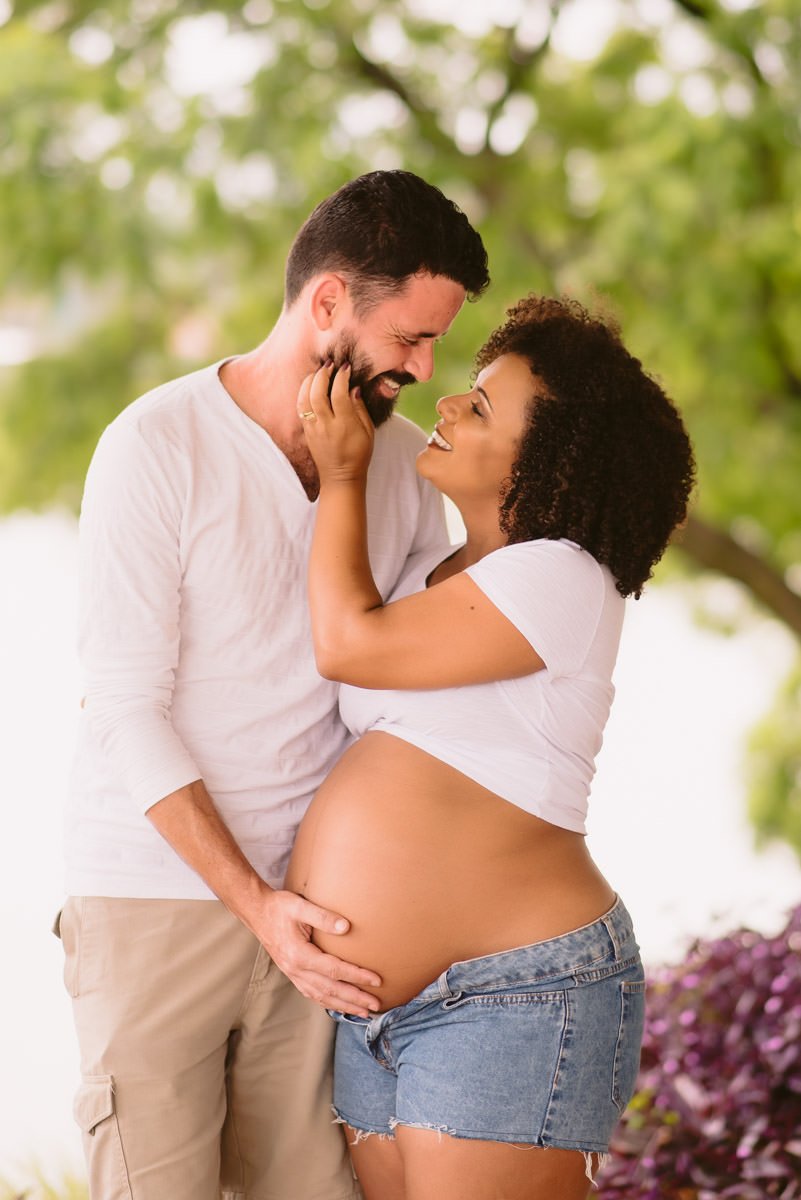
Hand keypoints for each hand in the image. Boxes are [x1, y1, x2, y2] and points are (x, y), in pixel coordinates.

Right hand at [256, 888, 381, 1016]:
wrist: (257, 912)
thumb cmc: (279, 907)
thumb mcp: (300, 906)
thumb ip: (323, 917)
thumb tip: (346, 927)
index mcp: (300, 955)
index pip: (334, 970)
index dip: (357, 976)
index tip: (377, 980)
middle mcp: (296, 970)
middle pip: (330, 990)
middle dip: (355, 999)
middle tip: (376, 1005)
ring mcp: (293, 974)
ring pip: (321, 996)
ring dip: (344, 1006)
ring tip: (363, 1012)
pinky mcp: (292, 974)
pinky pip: (312, 994)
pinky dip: (328, 1002)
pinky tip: (339, 1005)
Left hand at [297, 363, 373, 483]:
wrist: (340, 477)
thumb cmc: (359, 454)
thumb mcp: (368, 432)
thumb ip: (360, 408)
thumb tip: (353, 388)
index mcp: (345, 425)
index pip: (339, 394)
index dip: (341, 377)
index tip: (345, 366)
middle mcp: (326, 426)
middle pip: (318, 393)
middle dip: (322, 375)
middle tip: (329, 365)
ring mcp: (314, 429)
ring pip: (304, 399)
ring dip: (309, 382)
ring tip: (318, 372)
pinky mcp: (306, 432)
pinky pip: (300, 408)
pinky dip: (303, 393)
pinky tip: (310, 386)